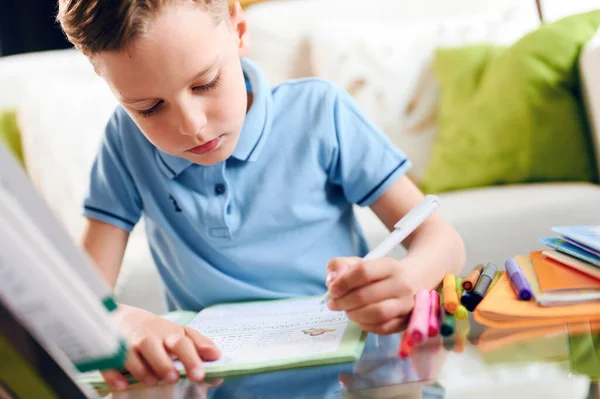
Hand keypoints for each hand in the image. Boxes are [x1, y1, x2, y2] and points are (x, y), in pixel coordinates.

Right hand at [102, 305, 219, 389]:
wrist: (123, 317)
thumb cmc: (157, 331)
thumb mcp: (180, 333)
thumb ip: (199, 345)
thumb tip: (218, 357)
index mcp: (169, 333)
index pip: (182, 343)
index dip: (191, 358)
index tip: (200, 375)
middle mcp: (148, 337)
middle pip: (155, 347)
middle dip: (164, 363)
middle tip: (173, 378)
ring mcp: (127, 343)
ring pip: (132, 354)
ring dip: (142, 369)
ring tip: (152, 382)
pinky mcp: (109, 351)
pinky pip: (109, 363)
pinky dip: (115, 374)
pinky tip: (123, 385)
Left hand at [326, 257, 414, 334]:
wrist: (409, 284)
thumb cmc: (377, 275)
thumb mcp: (359, 263)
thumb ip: (340, 265)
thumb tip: (332, 279)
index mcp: (390, 266)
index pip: (363, 271)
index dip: (343, 281)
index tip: (332, 290)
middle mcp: (402, 285)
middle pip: (366, 295)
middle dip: (344, 301)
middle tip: (334, 304)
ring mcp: (406, 305)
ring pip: (376, 314)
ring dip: (355, 314)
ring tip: (347, 311)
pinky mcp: (405, 321)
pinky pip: (382, 328)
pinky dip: (366, 325)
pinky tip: (359, 318)